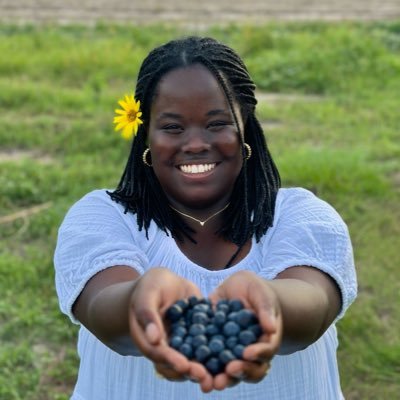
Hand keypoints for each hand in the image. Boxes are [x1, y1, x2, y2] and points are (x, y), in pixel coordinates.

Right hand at [128, 267, 213, 390]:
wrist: (166, 281)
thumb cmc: (151, 286)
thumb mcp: (147, 296)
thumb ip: (148, 315)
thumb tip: (154, 339)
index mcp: (149, 340)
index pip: (159, 354)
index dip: (171, 361)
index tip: (184, 366)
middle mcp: (167, 346)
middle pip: (177, 363)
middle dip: (191, 370)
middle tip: (205, 375)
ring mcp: (184, 341)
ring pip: (194, 358)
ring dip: (205, 367)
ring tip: (219, 373)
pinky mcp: (198, 333)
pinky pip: (208, 343)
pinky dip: (218, 350)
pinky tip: (231, 352)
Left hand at [209, 270, 281, 389]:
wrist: (238, 288)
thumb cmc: (256, 291)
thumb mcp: (262, 294)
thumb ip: (266, 309)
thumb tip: (271, 329)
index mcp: (264, 341)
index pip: (265, 352)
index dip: (257, 354)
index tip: (247, 353)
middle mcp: (248, 351)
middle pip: (248, 369)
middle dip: (239, 372)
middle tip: (229, 371)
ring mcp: (230, 351)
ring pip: (227, 370)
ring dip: (220, 377)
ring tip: (210, 382)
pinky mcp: (213, 346)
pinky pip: (208, 358)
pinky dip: (201, 364)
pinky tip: (191, 365)